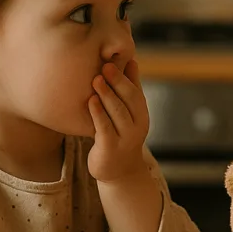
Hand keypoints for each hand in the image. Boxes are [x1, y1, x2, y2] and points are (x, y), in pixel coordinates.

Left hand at [88, 59, 149, 182]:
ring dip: (107, 94)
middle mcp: (138, 126)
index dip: (124, 76)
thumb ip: (130, 89)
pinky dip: (98, 113)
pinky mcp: (111, 148)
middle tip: (105, 66)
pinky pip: (105, 128)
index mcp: (142, 115)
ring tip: (96, 79)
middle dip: (117, 82)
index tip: (111, 61)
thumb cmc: (121, 135)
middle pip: (129, 100)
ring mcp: (126, 138)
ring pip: (118, 112)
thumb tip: (132, 60)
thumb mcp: (129, 113)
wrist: (118, 171)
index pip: (135, 92)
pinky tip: (90, 101)